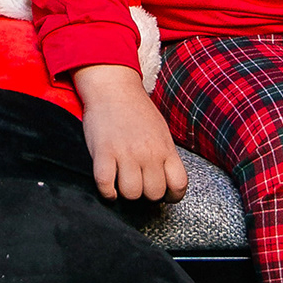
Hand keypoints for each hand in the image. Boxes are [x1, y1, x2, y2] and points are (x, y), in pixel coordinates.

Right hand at [72, 64, 187, 204]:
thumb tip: (166, 178)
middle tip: (139, 183)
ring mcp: (125, 153)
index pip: (179, 185)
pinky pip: (106, 185)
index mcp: (165, 148)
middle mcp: (148, 153)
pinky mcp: (103, 153)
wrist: (113, 87)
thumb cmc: (136, 109)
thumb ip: (164, 154)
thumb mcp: (161, 131)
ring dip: (125, 193)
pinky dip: (107, 192)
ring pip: (131, 193)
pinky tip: (109, 187)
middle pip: (154, 194)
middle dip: (146, 194)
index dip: (172, 195)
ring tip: (122, 183)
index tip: (164, 193)